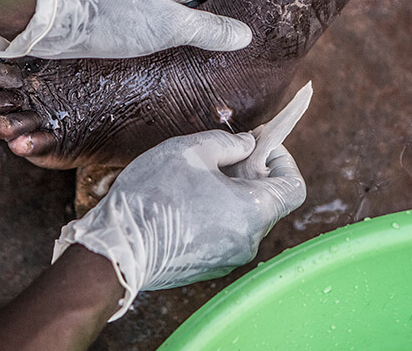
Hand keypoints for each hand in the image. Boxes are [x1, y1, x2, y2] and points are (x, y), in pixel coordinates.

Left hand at [0, 0, 251, 58]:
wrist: (47, 17)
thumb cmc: (110, 16)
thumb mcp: (168, 25)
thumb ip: (207, 30)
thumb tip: (245, 34)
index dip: (236, 1)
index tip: (253, 22)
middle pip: (193, 1)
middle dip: (212, 22)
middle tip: (231, 51)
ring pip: (168, 16)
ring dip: (184, 36)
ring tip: (202, 64)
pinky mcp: (111, 16)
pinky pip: (146, 28)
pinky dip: (159, 43)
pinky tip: (162, 63)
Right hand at [51, 130, 305, 319]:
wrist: (117, 250)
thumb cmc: (155, 196)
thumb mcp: (191, 151)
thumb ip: (228, 143)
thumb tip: (246, 145)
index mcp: (253, 212)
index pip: (294, 187)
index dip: (282, 159)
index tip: (257, 145)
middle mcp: (249, 242)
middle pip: (268, 201)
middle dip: (252, 173)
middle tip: (224, 153)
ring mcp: (228, 259)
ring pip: (244, 217)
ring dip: (231, 193)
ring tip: (198, 175)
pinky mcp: (207, 267)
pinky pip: (225, 233)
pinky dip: (216, 213)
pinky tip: (185, 200)